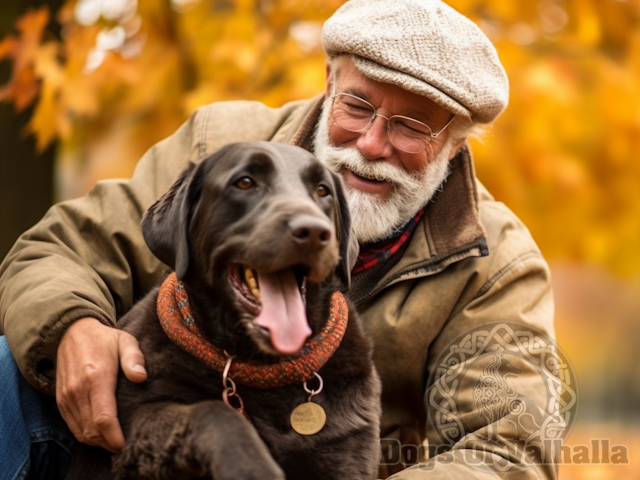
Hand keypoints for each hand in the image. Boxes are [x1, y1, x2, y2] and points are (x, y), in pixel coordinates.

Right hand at [56, 317, 146, 451]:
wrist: (71, 332)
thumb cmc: (104, 339)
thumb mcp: (125, 341)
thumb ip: (134, 359)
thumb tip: (141, 377)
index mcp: (96, 377)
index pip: (103, 418)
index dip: (114, 436)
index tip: (125, 443)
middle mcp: (78, 390)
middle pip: (91, 431)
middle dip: (108, 444)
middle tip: (124, 445)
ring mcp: (67, 396)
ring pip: (80, 432)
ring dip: (96, 442)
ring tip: (114, 442)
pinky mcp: (61, 400)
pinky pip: (71, 426)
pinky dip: (85, 435)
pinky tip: (100, 434)